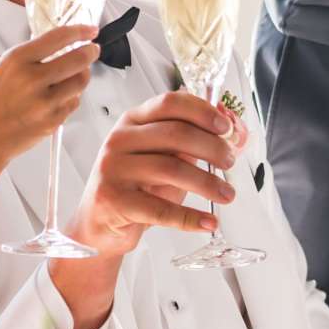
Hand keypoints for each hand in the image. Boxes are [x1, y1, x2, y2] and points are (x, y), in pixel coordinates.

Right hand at [0, 28, 97, 174]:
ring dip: (82, 75)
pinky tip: (61, 95)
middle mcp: (33, 79)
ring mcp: (45, 103)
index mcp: (16, 61)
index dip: (80, 31)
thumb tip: (37, 49)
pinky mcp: (51, 122)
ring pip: (80, 82)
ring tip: (76, 73)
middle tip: (92, 50)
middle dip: (90, 52)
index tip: (89, 30)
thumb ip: (16, 57)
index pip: (59, 37)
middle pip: (78, 59)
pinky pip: (72, 103)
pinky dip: (72, 97)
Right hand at [63, 90, 237, 258]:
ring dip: (207, 183)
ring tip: (227, 194)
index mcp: (132, 121)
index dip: (202, 112)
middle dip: (212, 147)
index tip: (225, 127)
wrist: (99, 224)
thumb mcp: (159, 158)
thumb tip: (226, 136)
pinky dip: (190, 217)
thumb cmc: (135, 188)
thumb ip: (185, 144)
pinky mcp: (114, 200)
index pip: (170, 104)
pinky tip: (209, 221)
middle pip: (175, 134)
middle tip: (230, 162)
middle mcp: (120, 140)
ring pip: (171, 169)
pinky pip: (160, 209)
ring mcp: (114, 169)